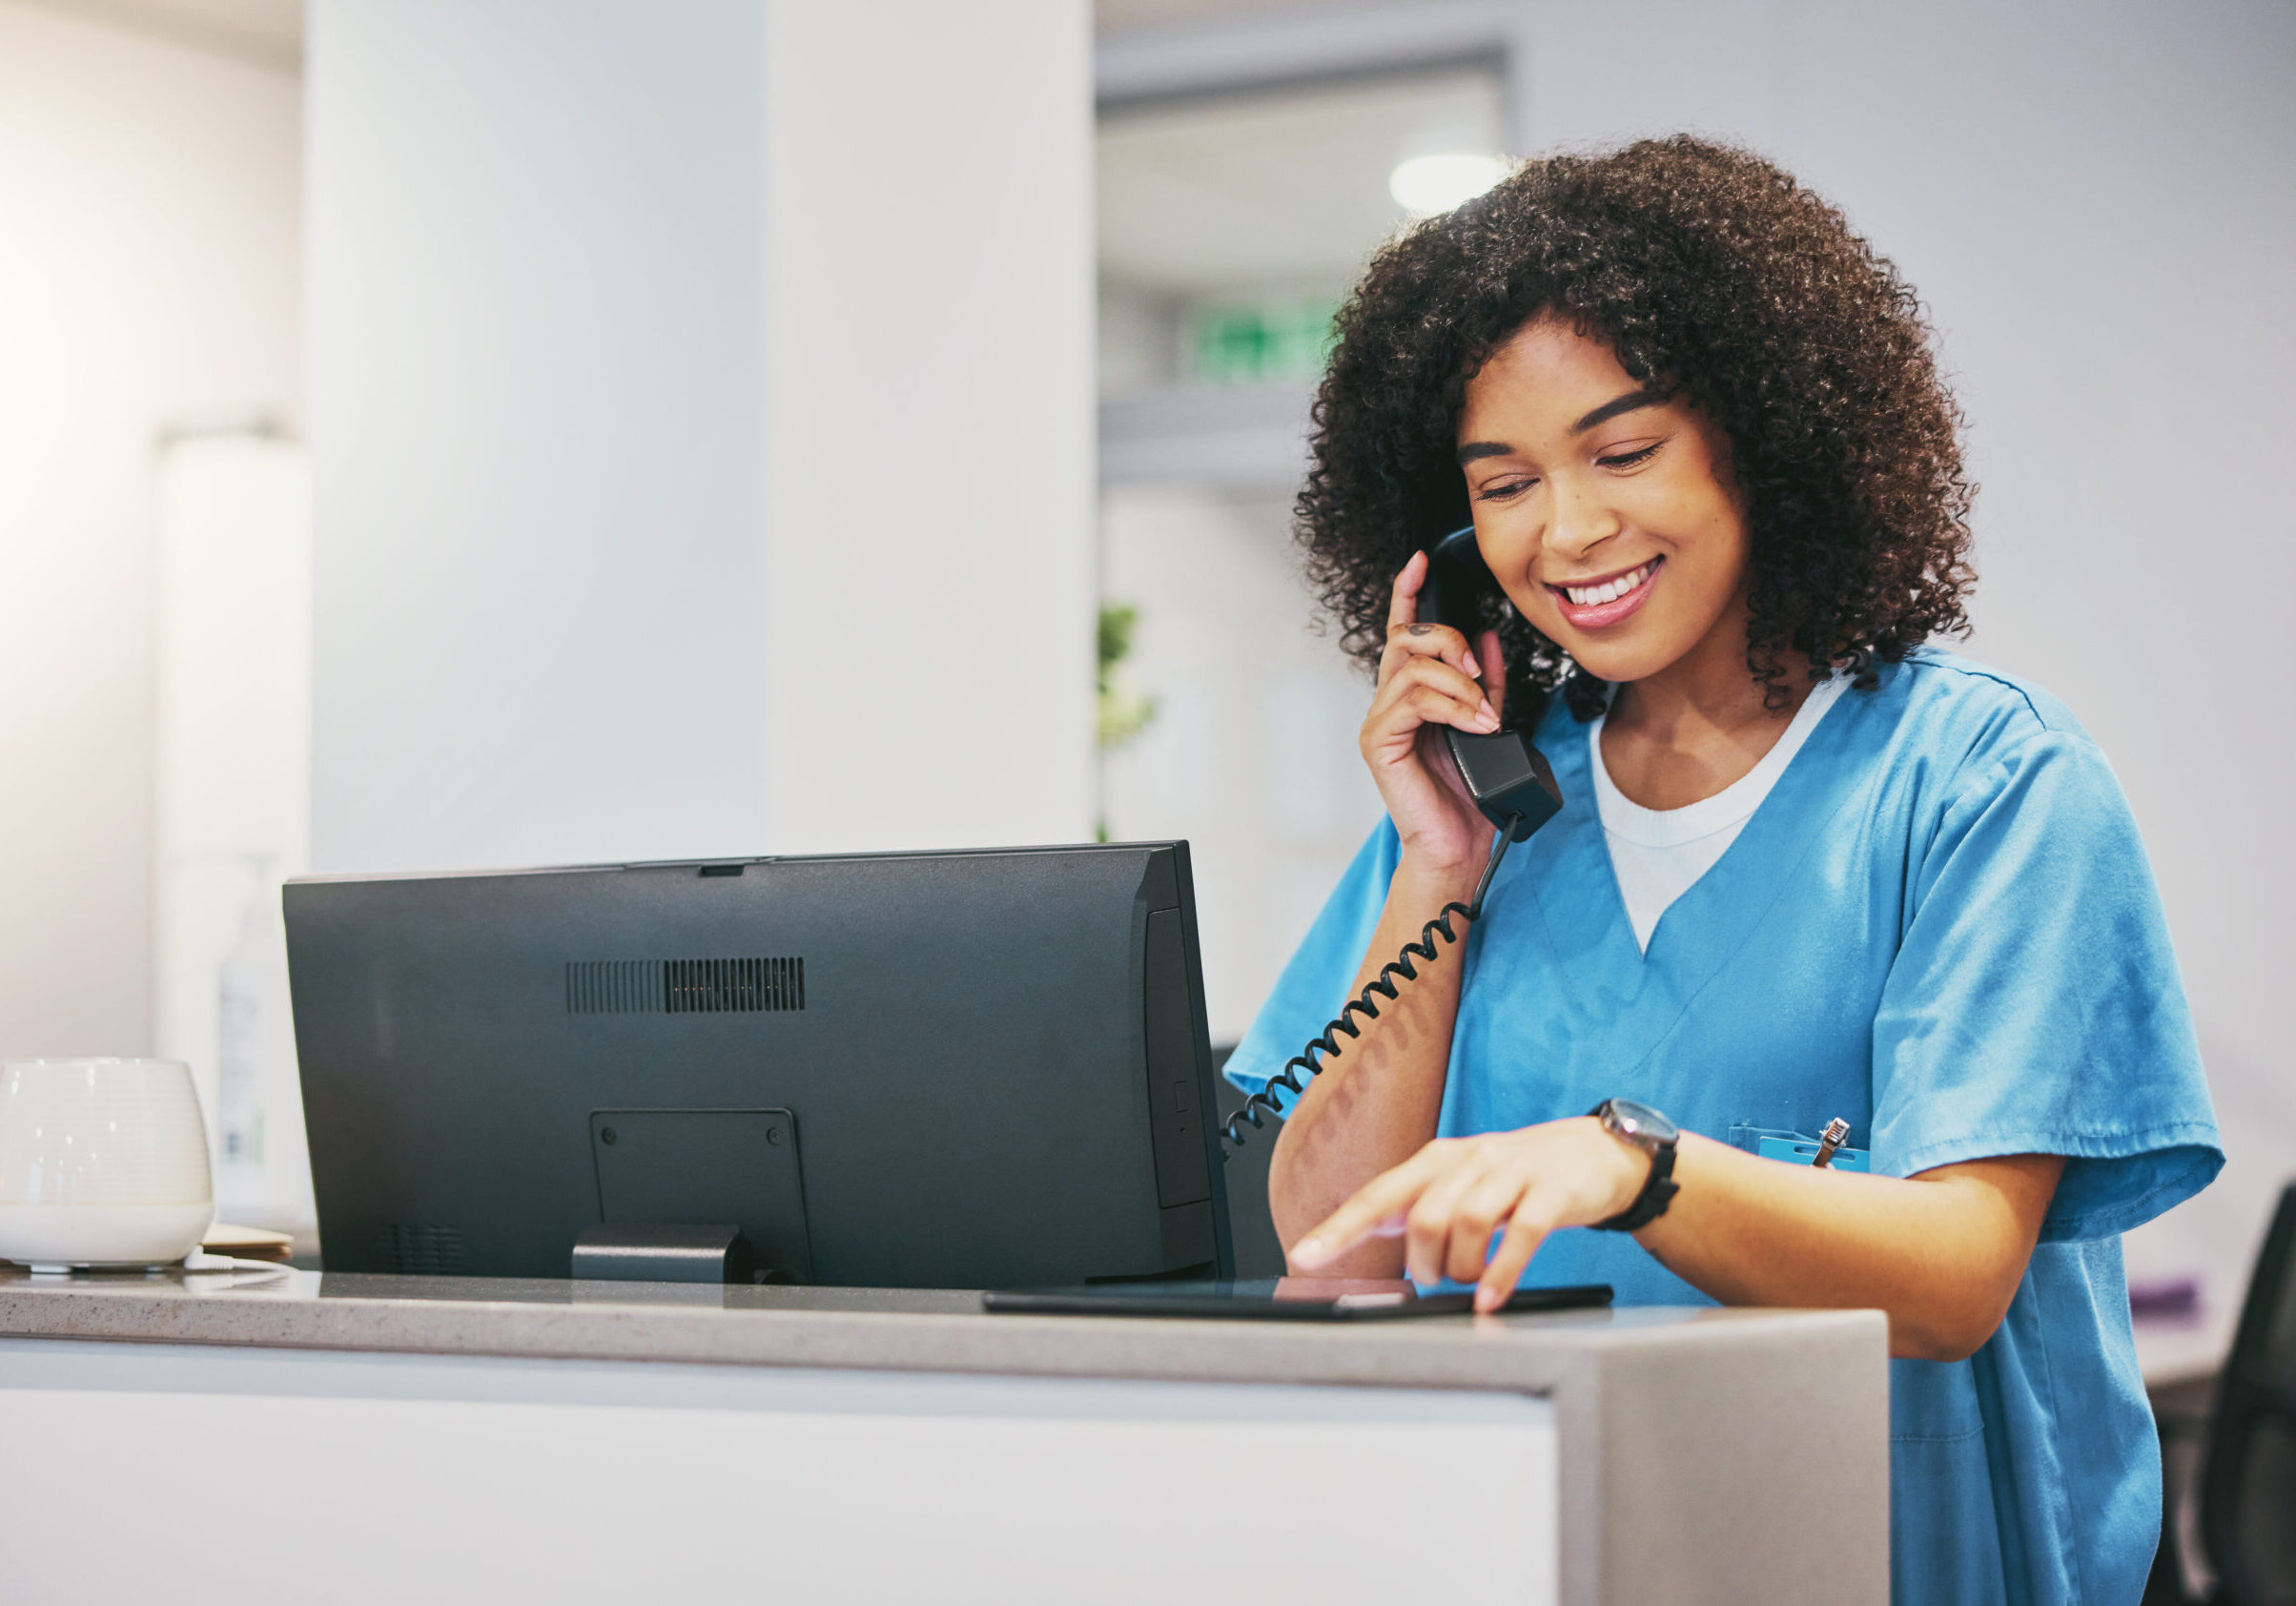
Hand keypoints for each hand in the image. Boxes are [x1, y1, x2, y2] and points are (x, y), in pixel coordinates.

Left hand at [1287, 1118, 1651, 1311]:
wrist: (1594, 1154)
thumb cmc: (1516, 1177)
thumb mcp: (1460, 1184)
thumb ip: (1414, 1207)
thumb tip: (1357, 1236)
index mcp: (1436, 1161)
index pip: (1377, 1196)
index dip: (1339, 1228)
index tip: (1304, 1257)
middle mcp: (1469, 1160)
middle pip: (1423, 1217)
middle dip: (1424, 1263)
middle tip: (1438, 1278)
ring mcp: (1512, 1173)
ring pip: (1467, 1223)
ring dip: (1461, 1268)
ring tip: (1469, 1283)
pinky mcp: (1552, 1192)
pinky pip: (1521, 1234)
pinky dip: (1501, 1272)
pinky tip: (1491, 1297)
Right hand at [1361, 551, 1507, 879]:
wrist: (1461, 846)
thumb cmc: (1471, 796)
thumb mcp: (1490, 723)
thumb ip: (1488, 683)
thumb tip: (1488, 639)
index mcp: (1412, 694)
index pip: (1403, 631)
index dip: (1407, 592)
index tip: (1419, 561)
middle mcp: (1390, 702)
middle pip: (1408, 638)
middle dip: (1448, 642)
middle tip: (1481, 674)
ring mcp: (1381, 722)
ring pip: (1414, 667)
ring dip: (1460, 684)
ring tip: (1485, 715)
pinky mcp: (1380, 742)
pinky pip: (1413, 700)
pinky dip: (1451, 706)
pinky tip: (1474, 724)